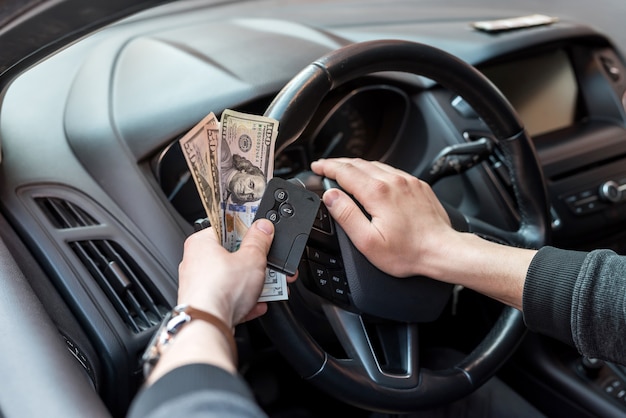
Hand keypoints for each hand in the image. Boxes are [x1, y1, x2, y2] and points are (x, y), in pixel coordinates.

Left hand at [177, 218, 295, 327]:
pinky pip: (228, 298)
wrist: (208, 326)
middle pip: (232, 255)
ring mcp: (198, 285)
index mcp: (201, 243)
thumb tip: (263, 227)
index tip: (262, 236)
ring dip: (253, 283)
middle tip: (269, 264)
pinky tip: (257, 304)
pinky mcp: (204, 305)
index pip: (227, 227)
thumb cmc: (220, 291)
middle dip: (255, 263)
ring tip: (268, 286)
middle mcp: (195, 262)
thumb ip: (259, 239)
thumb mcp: (251, 258)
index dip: (248, 231)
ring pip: (232, 279)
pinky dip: (244, 301)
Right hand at [311, 157, 534, 309]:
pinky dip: (376, 170)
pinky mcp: (418, 185)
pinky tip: (372, 177)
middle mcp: (393, 181)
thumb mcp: (367, 241)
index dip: (327, 167)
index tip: (317, 167)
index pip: (344, 172)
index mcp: (377, 193)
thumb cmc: (408, 252)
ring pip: (375, 165)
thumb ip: (346, 215)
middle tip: (325, 167)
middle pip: (358, 164)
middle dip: (338, 164)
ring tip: (344, 170)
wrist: (442, 251)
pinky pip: (392, 170)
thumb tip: (331, 196)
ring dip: (356, 165)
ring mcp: (407, 181)